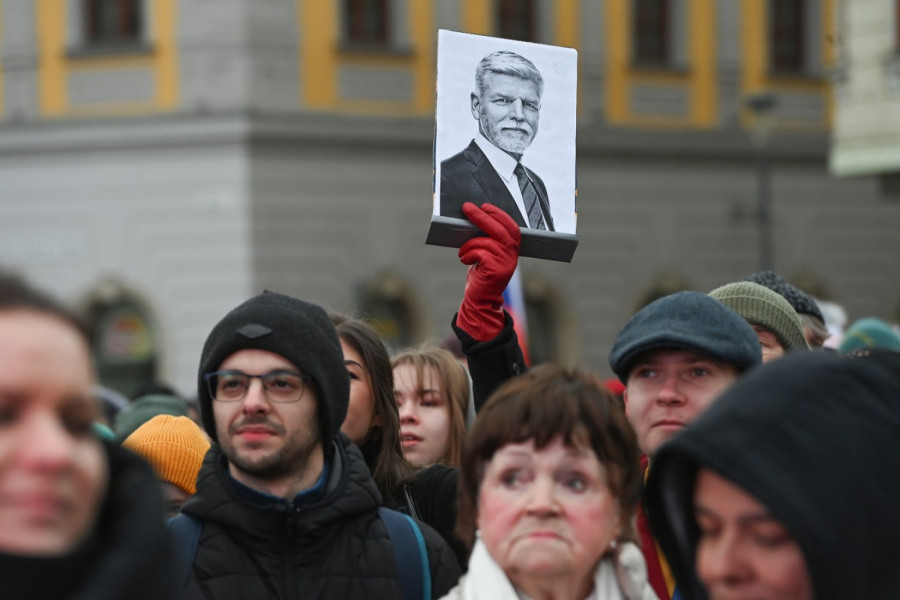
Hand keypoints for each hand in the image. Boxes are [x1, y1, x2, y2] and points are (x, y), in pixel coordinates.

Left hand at [456, 202, 520, 339]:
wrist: (481, 301)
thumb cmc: (482, 276)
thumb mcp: (488, 255)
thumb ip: (488, 240)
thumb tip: (474, 218)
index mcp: (512, 249)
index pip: (511, 226)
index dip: (498, 214)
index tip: (484, 206)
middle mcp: (512, 255)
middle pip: (499, 229)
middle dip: (481, 216)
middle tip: (467, 207)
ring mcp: (505, 263)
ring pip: (485, 241)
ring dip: (469, 243)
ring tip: (462, 251)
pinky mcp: (496, 270)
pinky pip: (479, 253)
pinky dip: (468, 254)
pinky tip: (464, 259)